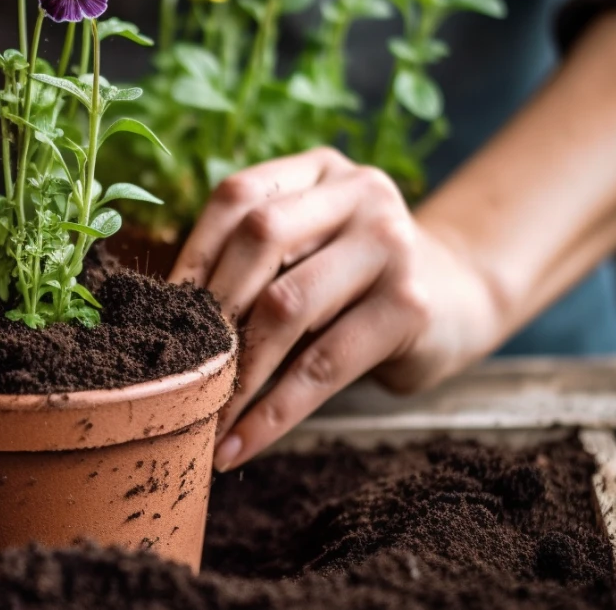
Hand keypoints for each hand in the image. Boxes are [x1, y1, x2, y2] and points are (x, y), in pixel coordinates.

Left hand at [168, 147, 501, 470]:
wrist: (457, 301)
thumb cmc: (350, 282)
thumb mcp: (306, 249)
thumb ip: (250, 260)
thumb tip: (161, 320)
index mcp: (318, 171)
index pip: (236, 197)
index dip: (191, 255)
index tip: (158, 313)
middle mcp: (360, 193)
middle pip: (261, 238)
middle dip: (212, 309)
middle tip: (177, 367)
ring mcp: (391, 244)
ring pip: (288, 304)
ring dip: (236, 369)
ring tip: (201, 416)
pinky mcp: (410, 306)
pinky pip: (323, 365)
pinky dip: (273, 412)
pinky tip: (239, 445)